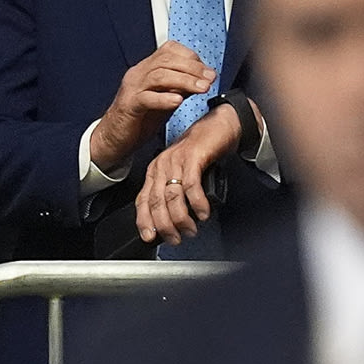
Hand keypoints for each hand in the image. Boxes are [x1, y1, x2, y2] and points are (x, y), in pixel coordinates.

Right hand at [89, 42, 214, 174]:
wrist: (113, 138)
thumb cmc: (138, 118)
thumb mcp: (164, 99)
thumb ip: (179, 87)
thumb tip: (202, 80)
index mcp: (146, 69)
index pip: (169, 50)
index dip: (191, 58)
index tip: (207, 71)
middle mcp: (138, 74)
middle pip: (167, 60)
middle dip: (193, 68)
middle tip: (209, 78)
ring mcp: (132, 89)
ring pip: (159, 76)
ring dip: (184, 81)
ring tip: (201, 89)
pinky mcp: (128, 106)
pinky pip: (147, 98)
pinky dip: (164, 98)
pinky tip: (178, 101)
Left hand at [136, 104, 241, 245]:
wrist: (220, 125)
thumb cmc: (203, 150)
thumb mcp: (182, 172)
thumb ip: (175, 192)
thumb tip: (174, 220)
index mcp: (155, 170)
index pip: (143, 200)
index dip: (144, 221)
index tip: (149, 237)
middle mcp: (162, 165)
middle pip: (156, 202)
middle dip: (164, 226)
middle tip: (175, 239)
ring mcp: (176, 161)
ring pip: (172, 197)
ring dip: (181, 218)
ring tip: (190, 230)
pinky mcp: (193, 157)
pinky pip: (191, 186)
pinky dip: (196, 203)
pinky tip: (203, 213)